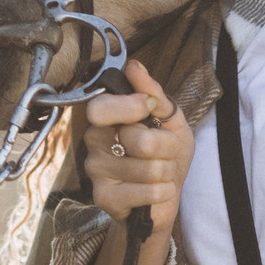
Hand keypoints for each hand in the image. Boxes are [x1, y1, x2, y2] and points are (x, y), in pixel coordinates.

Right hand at [82, 60, 190, 225]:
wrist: (167, 196)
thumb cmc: (166, 155)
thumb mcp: (170, 119)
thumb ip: (153, 92)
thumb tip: (133, 66)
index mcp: (106, 116)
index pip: (102, 107)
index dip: (132, 108)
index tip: (149, 108)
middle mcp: (94, 141)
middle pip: (139, 141)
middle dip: (166, 148)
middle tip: (163, 151)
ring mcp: (96, 171)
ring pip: (150, 169)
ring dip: (167, 172)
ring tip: (159, 173)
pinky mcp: (105, 198)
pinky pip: (148, 192)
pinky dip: (164, 191)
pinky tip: (156, 191)